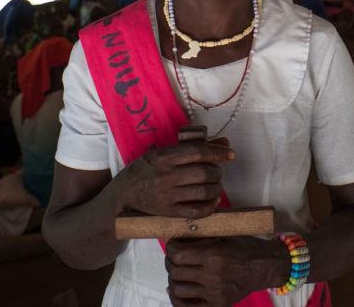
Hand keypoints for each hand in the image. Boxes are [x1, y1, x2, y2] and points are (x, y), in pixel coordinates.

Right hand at [118, 133, 232, 218]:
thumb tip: (225, 142)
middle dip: (217, 172)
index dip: (218, 152)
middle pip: (204, 172)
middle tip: (216, 172)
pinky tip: (213, 201)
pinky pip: (197, 211)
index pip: (197, 151)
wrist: (123, 195)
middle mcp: (165, 176)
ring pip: (204, 192)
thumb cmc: (147, 170)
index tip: (230, 154)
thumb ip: (195, 147)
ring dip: (217, 188)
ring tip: (215, 185)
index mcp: (164, 157)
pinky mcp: (168, 212)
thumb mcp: (165, 153)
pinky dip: (211, 206)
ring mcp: (167, 196)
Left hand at [166, 236, 290, 305]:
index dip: (171, 247)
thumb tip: (178, 234)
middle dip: (171, 261)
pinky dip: (177, 297)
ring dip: (174, 278)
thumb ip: (202, 236)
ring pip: (177, 289)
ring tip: (179, 272)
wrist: (266, 266)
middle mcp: (213, 276)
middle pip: (175, 271)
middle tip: (176, 257)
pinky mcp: (217, 304)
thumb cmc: (246, 248)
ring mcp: (215, 293)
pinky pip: (186, 306)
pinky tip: (179, 288)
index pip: (178, 254)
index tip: (174, 244)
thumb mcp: (225, 235)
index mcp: (215, 255)